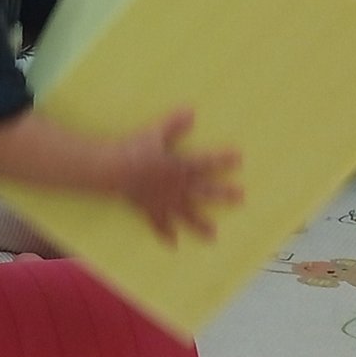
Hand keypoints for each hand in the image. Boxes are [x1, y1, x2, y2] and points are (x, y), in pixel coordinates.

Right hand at [109, 111, 240, 242]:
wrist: (114, 170)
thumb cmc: (135, 149)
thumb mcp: (155, 133)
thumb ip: (174, 124)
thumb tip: (192, 111)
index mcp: (181, 167)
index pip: (207, 162)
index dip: (224, 160)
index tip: (240, 159)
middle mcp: (178, 187)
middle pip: (205, 192)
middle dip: (224, 195)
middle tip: (241, 198)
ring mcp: (165, 201)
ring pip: (187, 215)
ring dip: (200, 225)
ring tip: (213, 235)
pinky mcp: (150, 209)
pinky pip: (159, 224)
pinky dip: (165, 234)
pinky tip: (173, 244)